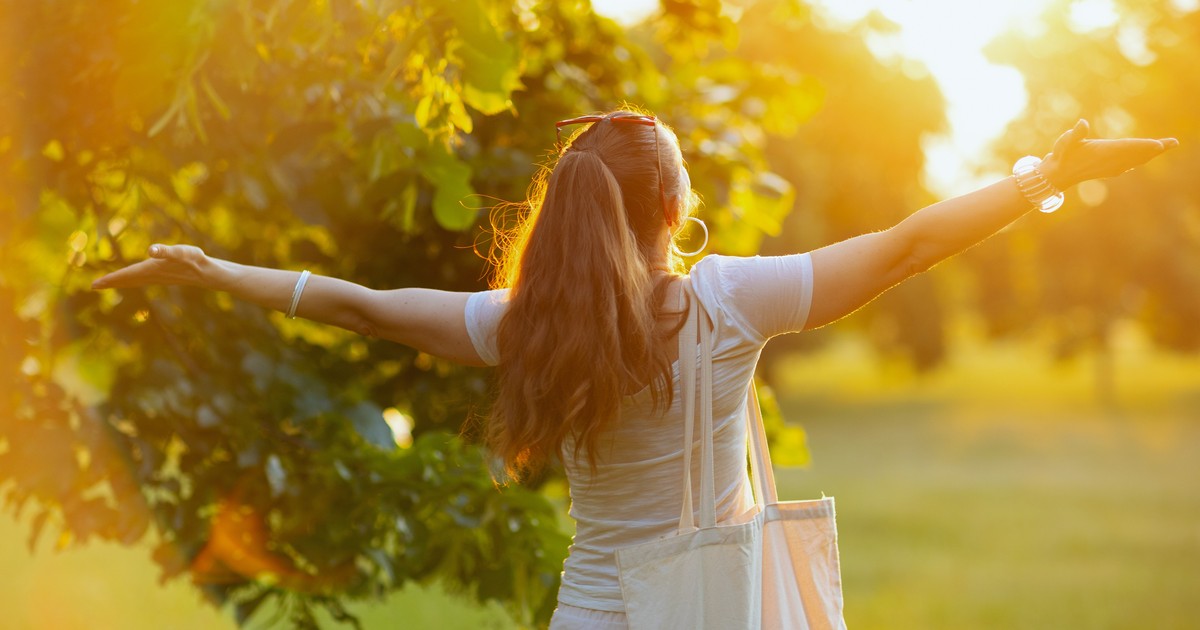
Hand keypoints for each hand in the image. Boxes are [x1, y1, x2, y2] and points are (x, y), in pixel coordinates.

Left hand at [92, 244, 210, 289]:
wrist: (208, 274)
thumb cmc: (195, 261)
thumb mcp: (181, 252)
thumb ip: (165, 251)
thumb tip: (151, 250)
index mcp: (152, 270)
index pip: (126, 275)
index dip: (111, 279)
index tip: (94, 285)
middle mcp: (152, 276)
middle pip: (127, 280)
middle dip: (111, 282)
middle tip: (94, 286)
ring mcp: (158, 277)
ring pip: (134, 281)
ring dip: (121, 282)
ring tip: (109, 283)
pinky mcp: (164, 276)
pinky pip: (142, 279)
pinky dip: (133, 279)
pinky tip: (135, 278)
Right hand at [1041, 119, 1178, 189]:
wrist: (1056, 176)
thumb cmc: (1061, 156)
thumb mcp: (1064, 143)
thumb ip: (1074, 134)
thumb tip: (1081, 124)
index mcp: (1102, 154)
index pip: (1126, 148)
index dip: (1143, 146)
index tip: (1159, 145)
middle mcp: (1111, 162)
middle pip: (1137, 154)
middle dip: (1156, 148)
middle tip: (1174, 142)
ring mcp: (1112, 167)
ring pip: (1137, 159)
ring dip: (1152, 153)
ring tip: (1167, 146)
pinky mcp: (1111, 169)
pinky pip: (1132, 163)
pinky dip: (1142, 158)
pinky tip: (1148, 155)